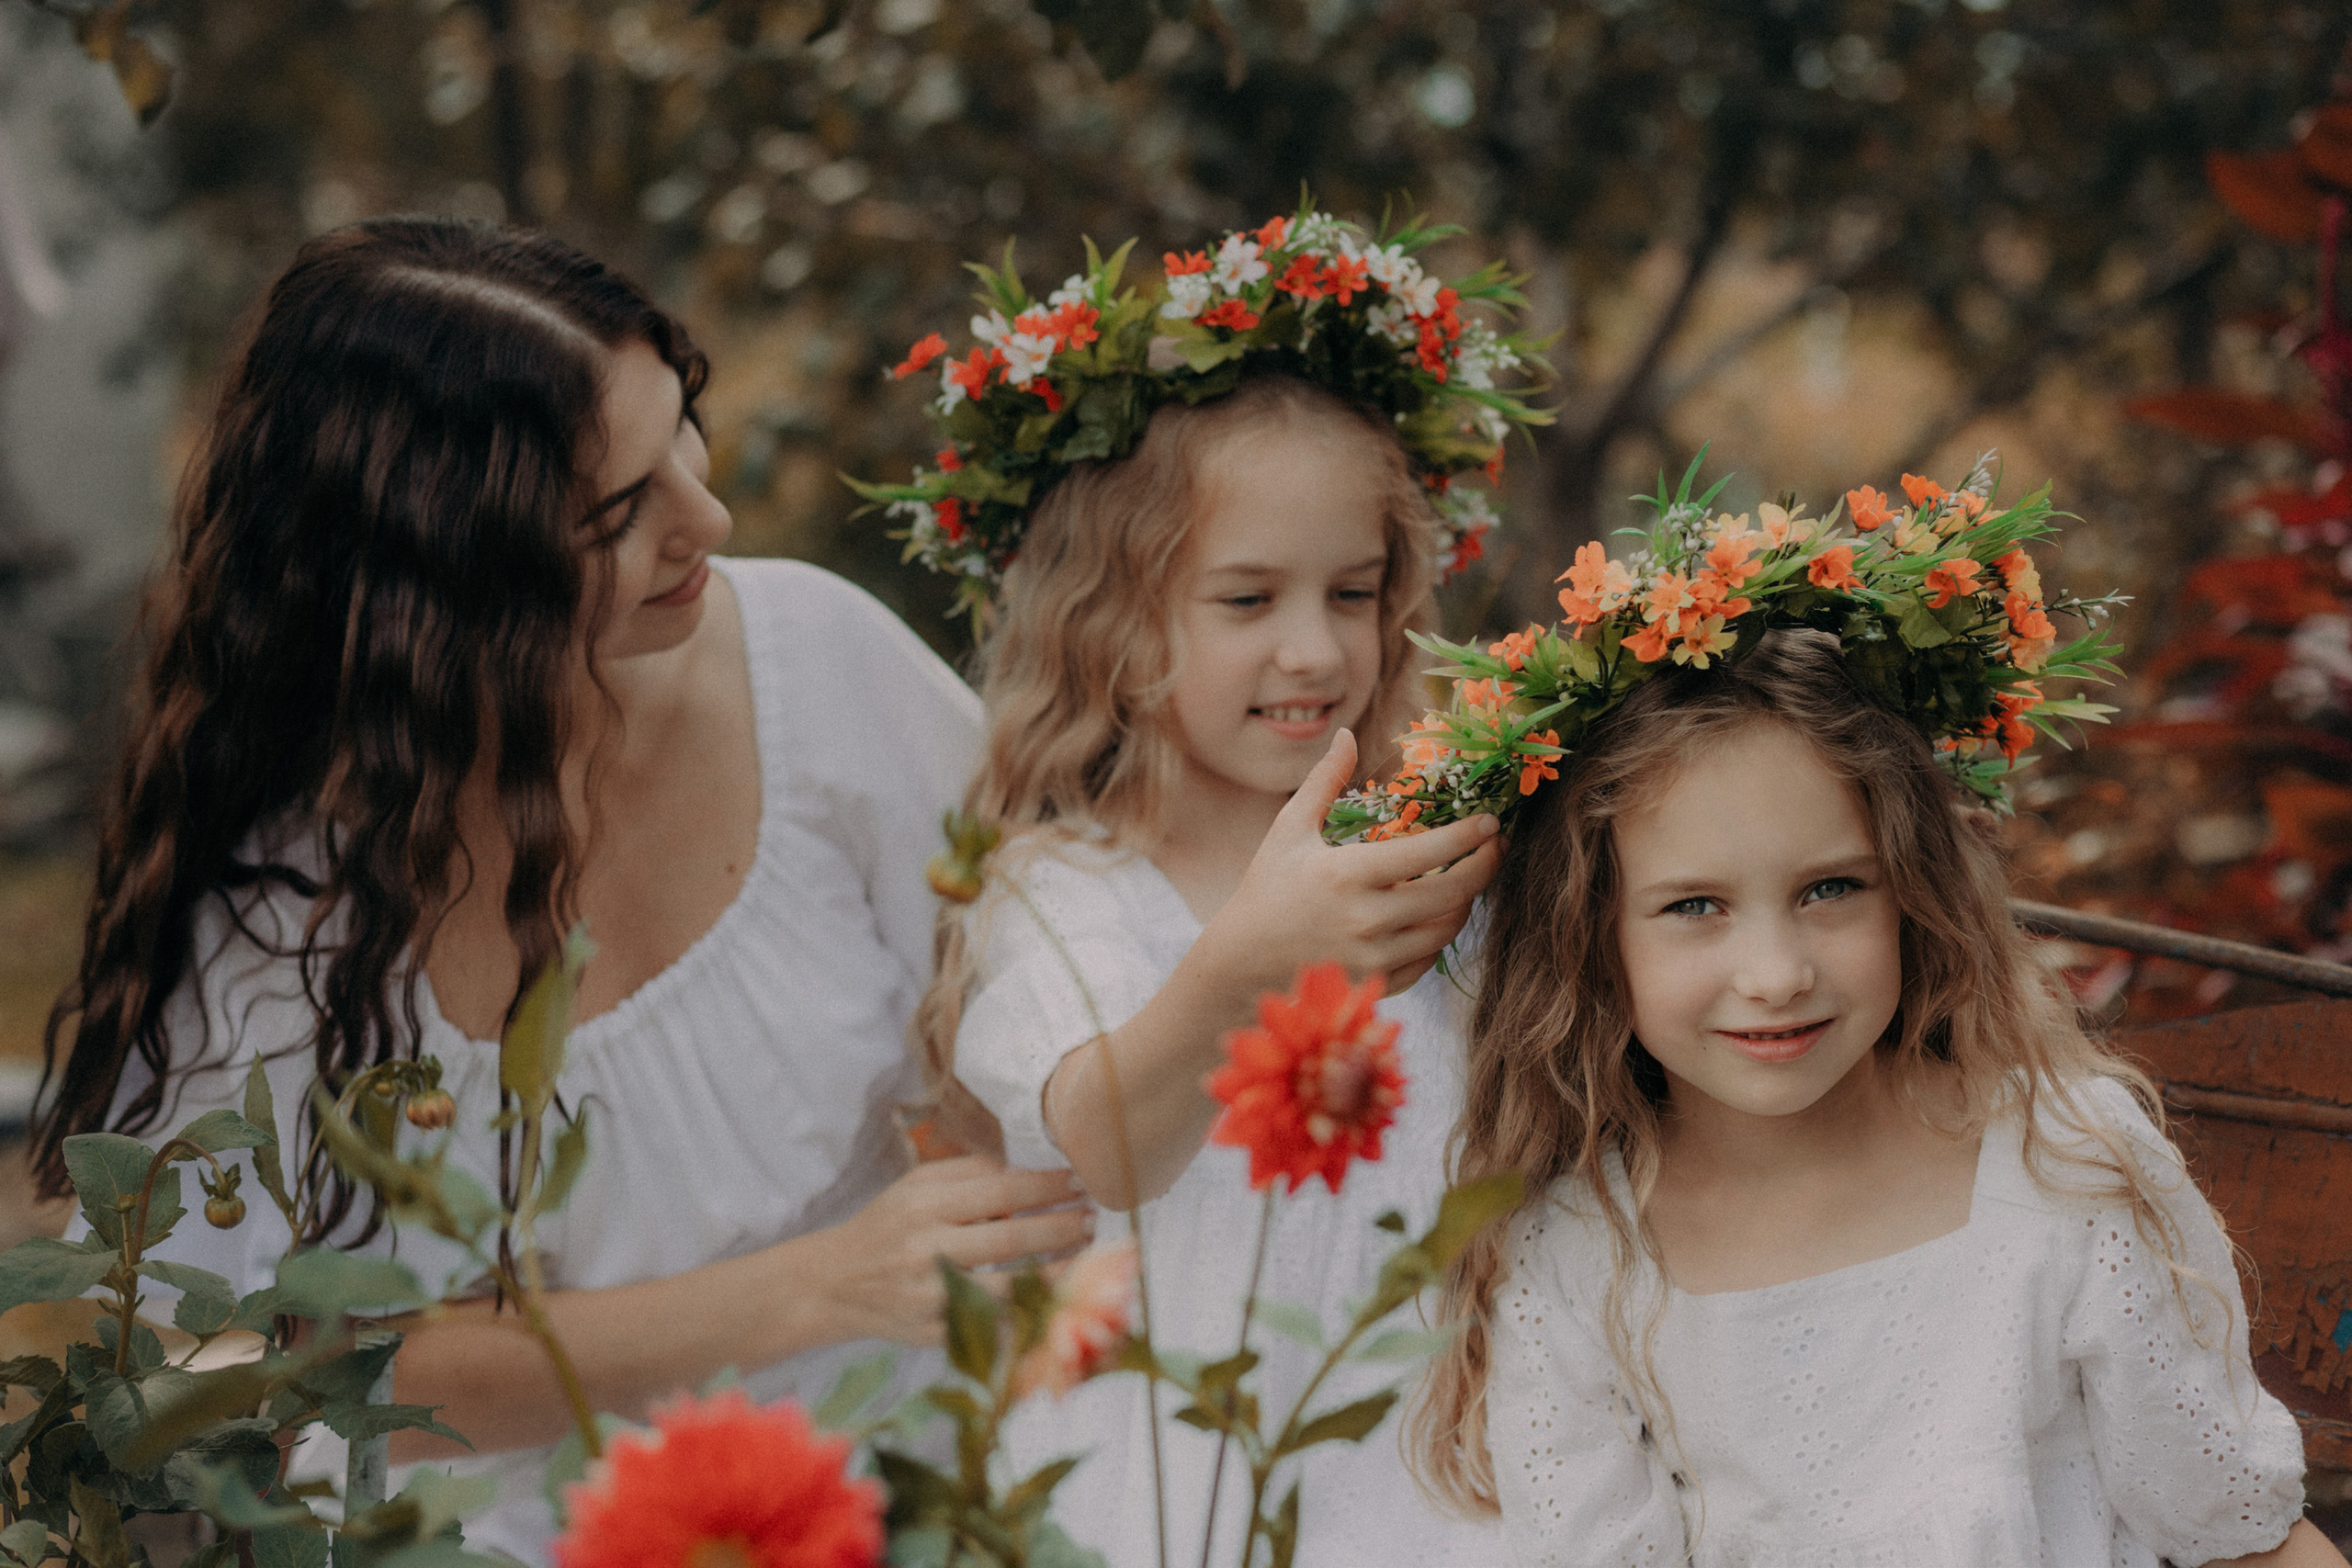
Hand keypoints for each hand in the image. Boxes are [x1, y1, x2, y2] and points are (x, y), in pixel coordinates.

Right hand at [800, 1157, 1091, 1346]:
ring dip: (1056, 1271)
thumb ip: (970, 1173)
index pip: (1000, 1190)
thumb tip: (1030, 1168)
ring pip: (1009, 1287)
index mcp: (924, 1206)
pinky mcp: (933, 1334)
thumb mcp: (916, 1185)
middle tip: (1093, 1216)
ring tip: (1087, 1255)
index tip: (1077, 1181)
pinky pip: (993, 1325)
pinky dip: (1027, 1312)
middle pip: (1011, 1238)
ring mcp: (930, 1298)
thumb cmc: (887, 1226)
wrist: (834, 1284)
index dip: (1045, 1186)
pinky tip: (1055, 1296)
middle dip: (1061, 1226)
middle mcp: (926, 1250)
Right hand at [1197, 729, 1501, 999]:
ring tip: (1469, 878)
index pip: (1427, 853)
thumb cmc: (1265, 890)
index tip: (1491, 822)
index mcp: (1347, 875)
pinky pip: (1428, 960)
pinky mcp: (1376, 984)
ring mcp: (1373, 957)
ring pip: (1446, 929)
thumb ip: (1323, 782)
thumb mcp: (1288, 831)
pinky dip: (1438, 936)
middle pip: (1452, 894)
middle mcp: (1365, 920)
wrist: (1239, 966)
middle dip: (1486, 867)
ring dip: (1466, 902)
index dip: (1469, 836)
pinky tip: (1437, 914)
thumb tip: (1346, 734)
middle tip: (1497, 847)